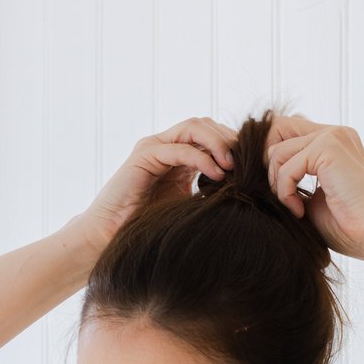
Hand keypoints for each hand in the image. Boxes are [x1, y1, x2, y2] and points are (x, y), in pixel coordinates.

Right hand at [74, 116, 238, 257]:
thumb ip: (210, 193)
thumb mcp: (190, 207)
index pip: (210, 135)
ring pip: (194, 127)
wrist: (111, 239)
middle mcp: (165, 147)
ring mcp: (154, 148)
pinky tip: (216, 174)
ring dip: (218, 143)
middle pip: (204, 124)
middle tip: (246, 161)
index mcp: (178, 157)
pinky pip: (178, 148)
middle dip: (228, 139)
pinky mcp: (143, 156)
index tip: (252, 163)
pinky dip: (201, 158)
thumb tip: (246, 192)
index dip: (233, 144)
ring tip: (232, 165)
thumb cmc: (150, 229)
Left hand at [264, 114, 363, 260]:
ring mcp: (332, 137)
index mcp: (334, 142)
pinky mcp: (328, 148)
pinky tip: (300, 210)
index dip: (272, 160)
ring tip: (297, 209)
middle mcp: (334, 133)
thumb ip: (292, 180)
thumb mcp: (312, 199)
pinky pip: (285, 166)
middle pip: (275, 130)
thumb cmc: (349, 227)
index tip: (279, 194)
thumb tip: (258, 176)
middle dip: (269, 167)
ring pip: (276, 151)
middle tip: (283, 198)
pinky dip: (285, 192)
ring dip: (278, 186)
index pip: (286, 132)